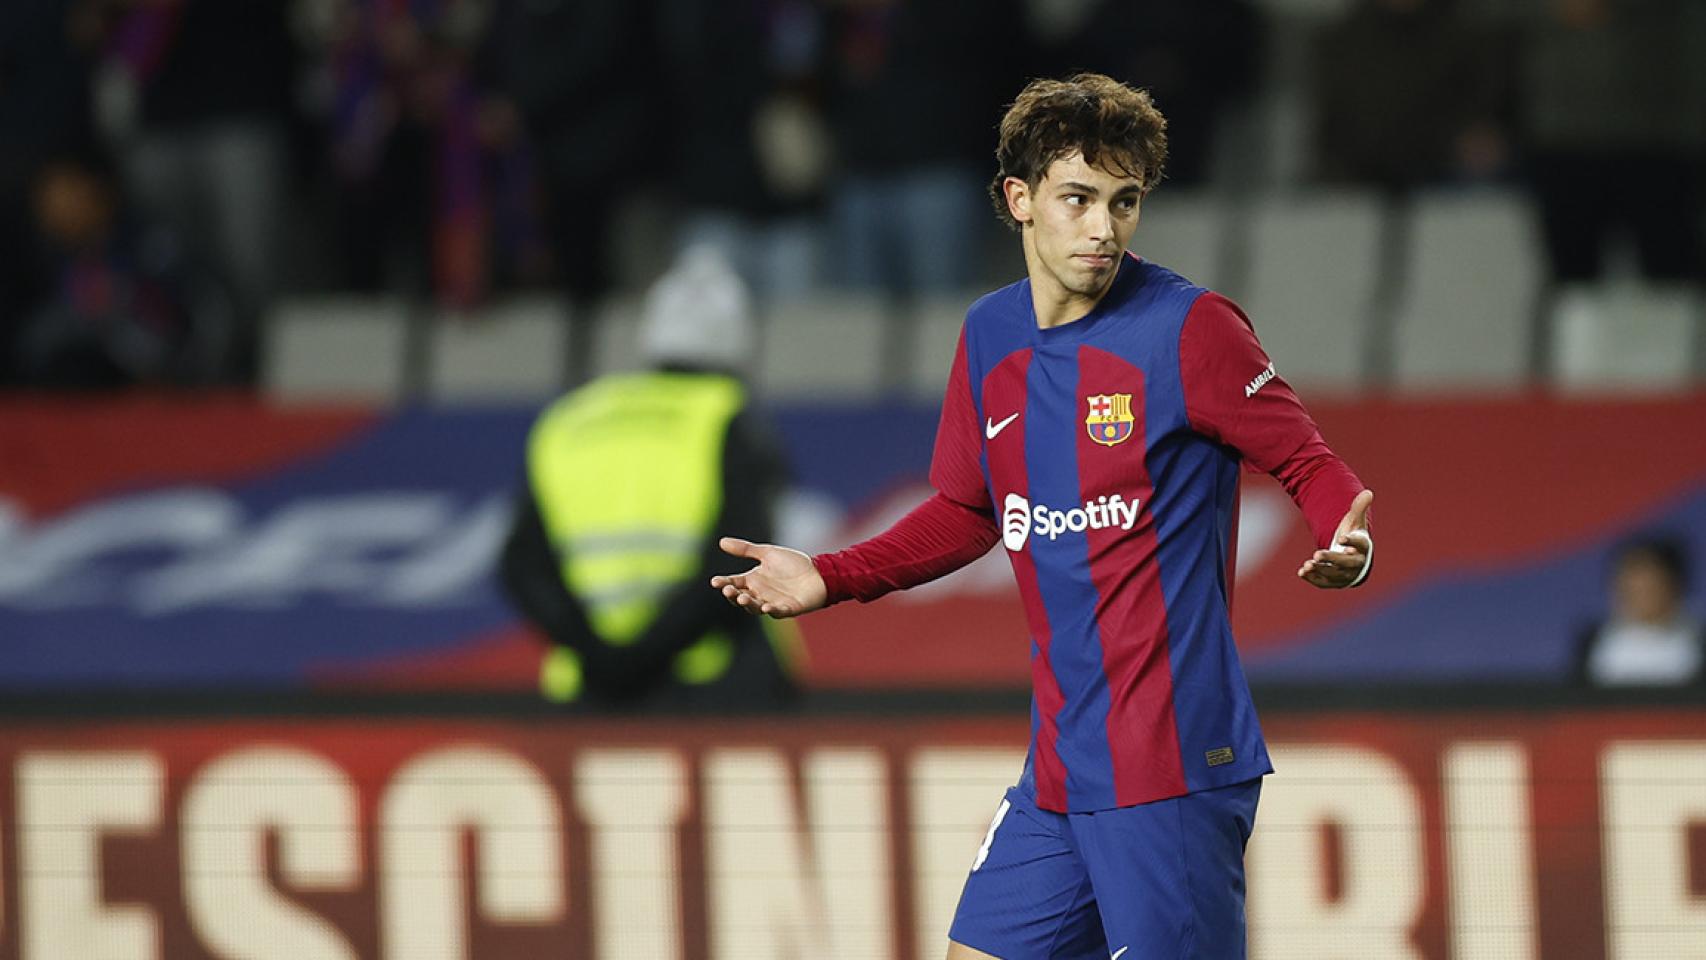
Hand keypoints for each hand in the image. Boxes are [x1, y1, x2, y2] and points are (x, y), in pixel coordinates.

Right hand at [710, 537, 827, 617]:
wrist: (818, 572)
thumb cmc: (793, 563)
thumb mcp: (767, 553)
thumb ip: (745, 549)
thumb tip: (721, 542)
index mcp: (753, 580)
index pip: (733, 583)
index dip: (723, 583)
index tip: (714, 581)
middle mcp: (760, 593)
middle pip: (741, 597)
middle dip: (733, 595)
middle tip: (728, 590)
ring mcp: (772, 602)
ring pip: (755, 607)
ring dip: (748, 603)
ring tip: (742, 598)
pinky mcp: (787, 609)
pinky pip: (777, 612)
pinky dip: (770, 610)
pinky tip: (765, 607)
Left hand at [1298, 489, 1372, 588]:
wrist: (1352, 557)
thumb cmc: (1353, 537)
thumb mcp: (1355, 521)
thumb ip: (1358, 508)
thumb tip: (1368, 492)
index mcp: (1363, 547)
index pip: (1360, 544)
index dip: (1351, 542)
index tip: (1341, 538)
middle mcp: (1357, 563)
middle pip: (1346, 563)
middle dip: (1332, 559)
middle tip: (1317, 554)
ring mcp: (1346, 575)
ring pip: (1334, 575)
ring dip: (1320, 570)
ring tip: (1308, 564)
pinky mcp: (1334, 582)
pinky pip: (1324, 583)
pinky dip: (1313, 579)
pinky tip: (1302, 572)